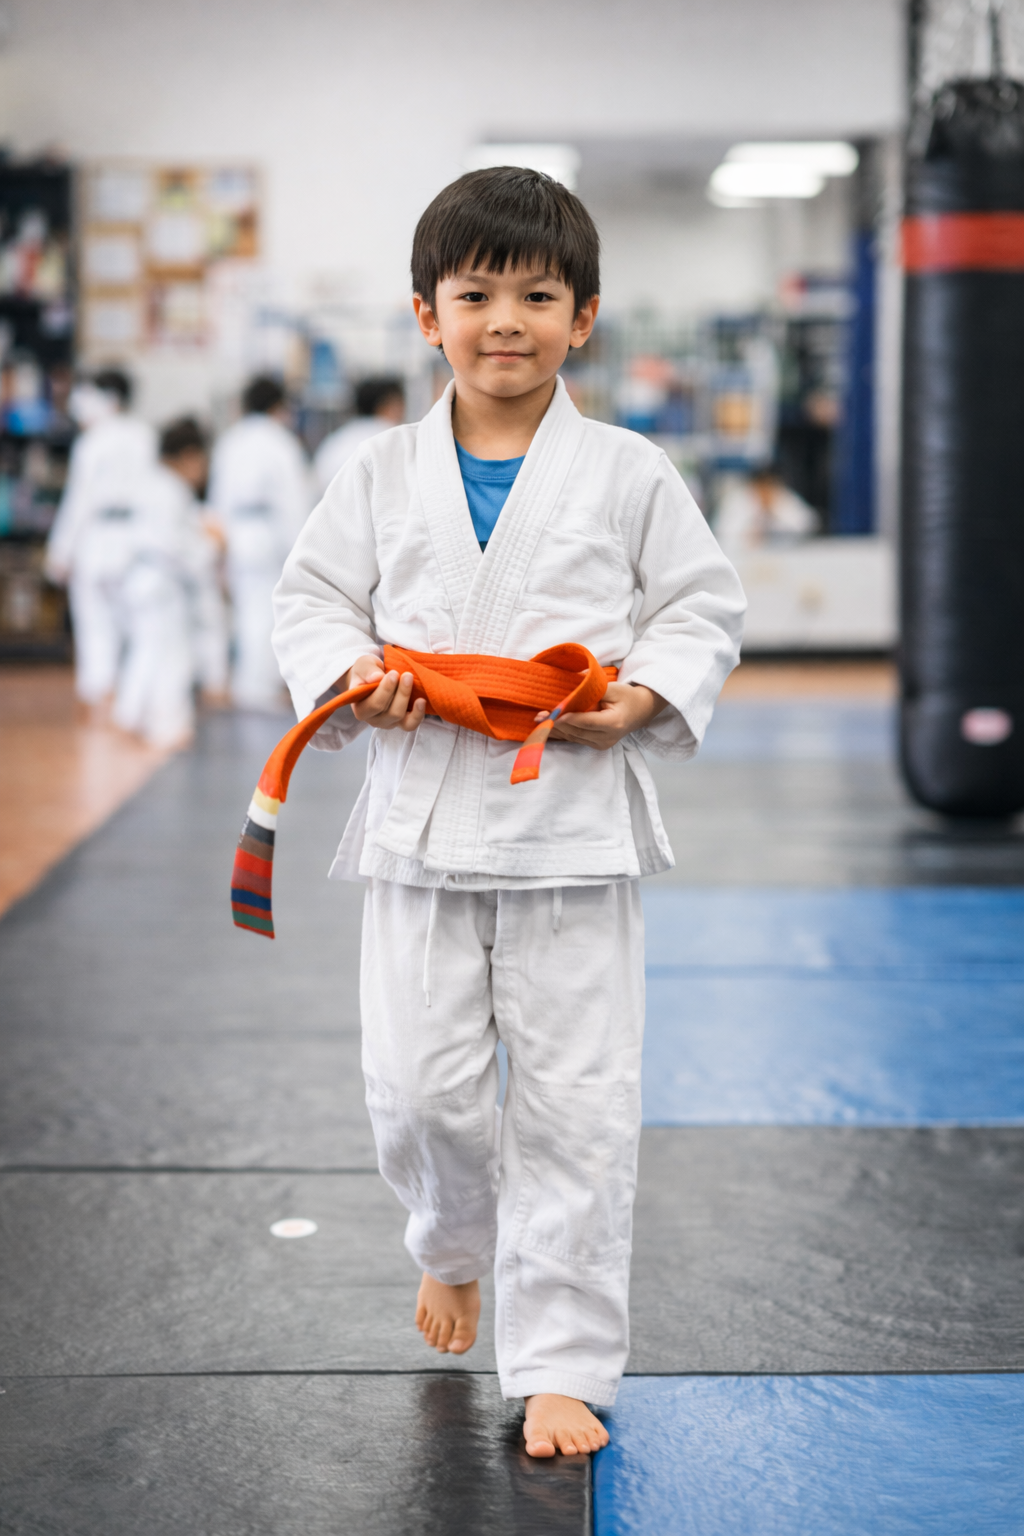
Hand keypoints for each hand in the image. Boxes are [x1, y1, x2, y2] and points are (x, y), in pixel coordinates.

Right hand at [336, 654, 426, 732]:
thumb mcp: (363, 665)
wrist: (374, 677)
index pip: (373, 705)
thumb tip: (376, 678)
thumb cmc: (367, 672)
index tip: (394, 674)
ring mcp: (388, 722)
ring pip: (400, 718)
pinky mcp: (401, 722)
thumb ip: (367, 671)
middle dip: (400, 693)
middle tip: (407, 675)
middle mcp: (373, 719)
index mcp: (360, 709)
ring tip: (413, 683)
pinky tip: (422, 701)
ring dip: (408, 699)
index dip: (385, 690)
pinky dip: (418, 714)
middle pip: (390, 713)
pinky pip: (410, 724)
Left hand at [539, 681, 665, 750]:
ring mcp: (603, 744)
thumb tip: (569, 694)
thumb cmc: (627, 696)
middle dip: (556, 724)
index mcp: (613, 723)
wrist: (642, 710)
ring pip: (574, 738)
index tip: (551, 715)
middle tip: (537, 717)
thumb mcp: (612, 688)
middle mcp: (607, 738)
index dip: (567, 719)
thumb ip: (591, 692)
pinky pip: (576, 739)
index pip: (585, 722)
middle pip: (576, 732)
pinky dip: (562, 734)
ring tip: (538, 723)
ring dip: (555, 730)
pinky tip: (548, 729)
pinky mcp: (598, 746)